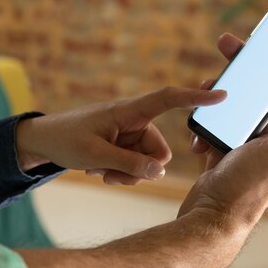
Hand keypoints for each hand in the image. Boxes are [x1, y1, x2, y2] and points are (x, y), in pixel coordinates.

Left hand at [15, 87, 226, 184]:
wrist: (45, 140)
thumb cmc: (66, 139)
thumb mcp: (95, 155)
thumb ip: (128, 164)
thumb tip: (158, 173)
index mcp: (129, 111)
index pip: (168, 99)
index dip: (195, 97)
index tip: (222, 94)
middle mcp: (135, 121)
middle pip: (159, 152)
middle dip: (140, 169)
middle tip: (110, 172)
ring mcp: (130, 134)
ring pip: (148, 164)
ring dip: (126, 173)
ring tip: (99, 169)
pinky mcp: (125, 144)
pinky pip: (137, 166)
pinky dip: (121, 172)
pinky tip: (99, 169)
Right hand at [179, 33, 267, 228]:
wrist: (212, 216)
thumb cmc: (248, 187)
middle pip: (264, 88)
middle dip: (248, 65)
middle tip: (228, 44)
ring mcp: (246, 138)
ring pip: (236, 100)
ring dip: (219, 93)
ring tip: (204, 90)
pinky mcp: (224, 143)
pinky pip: (216, 119)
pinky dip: (205, 120)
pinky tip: (199, 135)